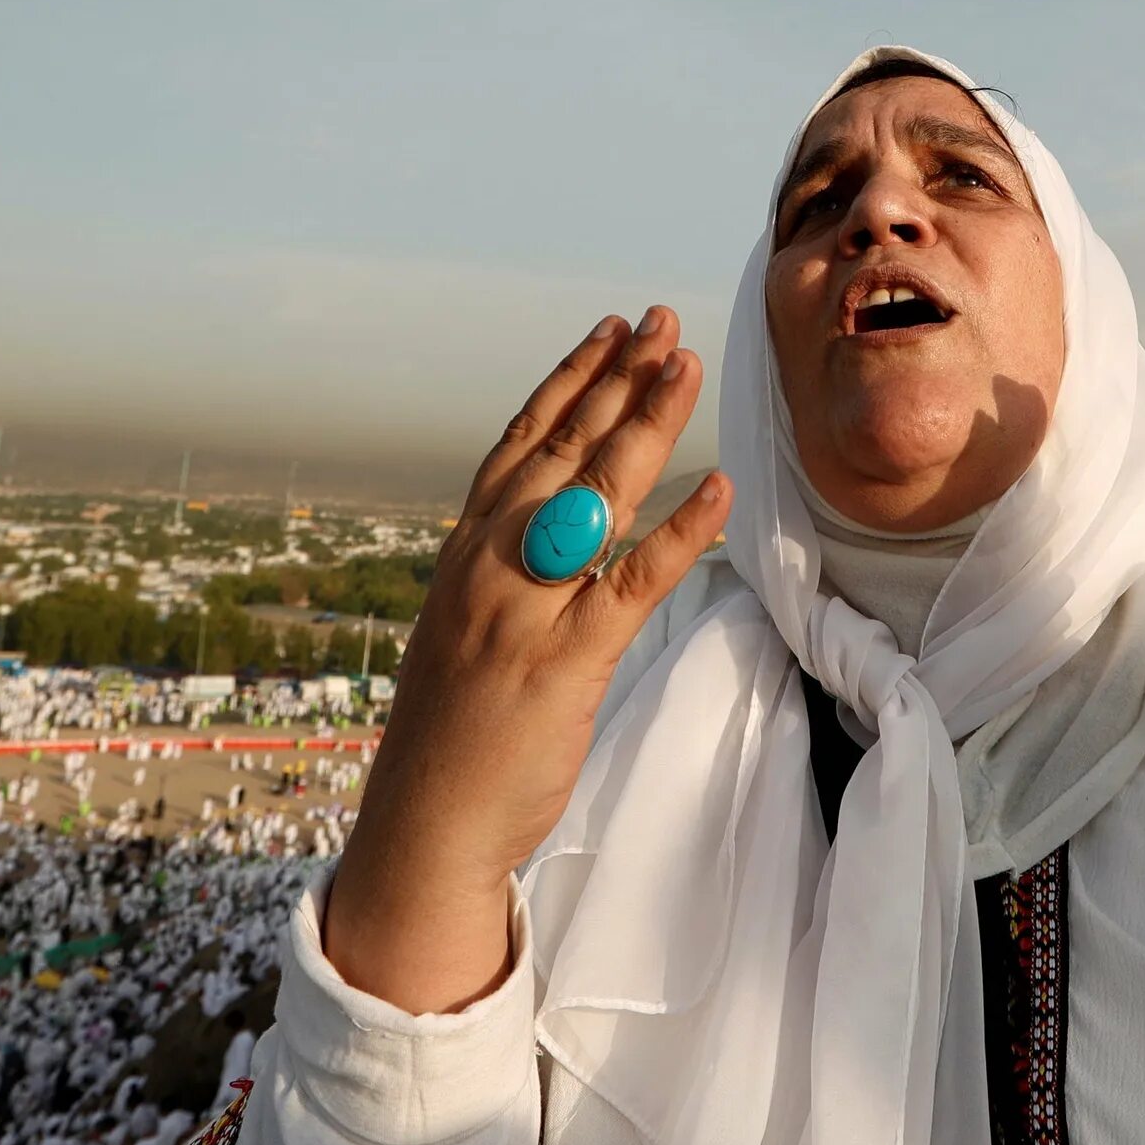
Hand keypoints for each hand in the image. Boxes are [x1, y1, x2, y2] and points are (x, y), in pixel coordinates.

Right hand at [322, 308, 731, 1013]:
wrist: (425, 823)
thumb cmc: (455, 732)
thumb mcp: (467, 629)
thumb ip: (503, 573)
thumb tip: (549, 525)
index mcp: (465, 554)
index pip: (521, 444)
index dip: (569, 382)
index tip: (610, 331)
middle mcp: (488, 566)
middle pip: (562, 451)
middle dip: (616, 379)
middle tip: (662, 320)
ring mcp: (523, 610)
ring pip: (593, 497)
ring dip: (645, 425)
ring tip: (687, 366)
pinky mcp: (564, 662)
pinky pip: (632, 583)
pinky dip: (679, 531)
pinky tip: (719, 486)